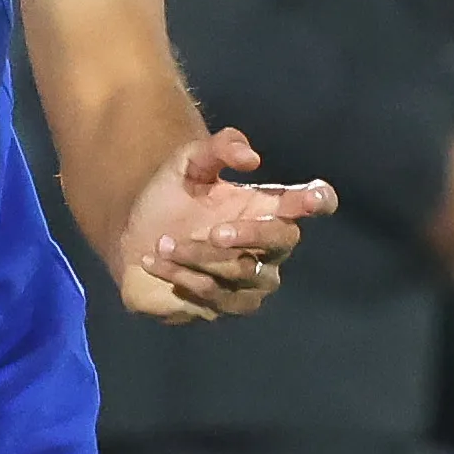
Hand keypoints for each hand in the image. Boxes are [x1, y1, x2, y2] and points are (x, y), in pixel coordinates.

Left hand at [117, 127, 338, 323]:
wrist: (134, 238)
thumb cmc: (170, 197)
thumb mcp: (189, 162)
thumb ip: (220, 148)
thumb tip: (252, 158)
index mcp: (269, 206)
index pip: (315, 202)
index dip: (319, 200)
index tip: (310, 198)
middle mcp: (270, 246)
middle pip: (284, 240)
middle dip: (250, 234)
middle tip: (213, 231)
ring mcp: (253, 280)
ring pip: (245, 272)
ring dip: (200, 257)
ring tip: (163, 242)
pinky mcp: (226, 305)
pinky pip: (215, 296)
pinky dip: (182, 276)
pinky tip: (154, 261)